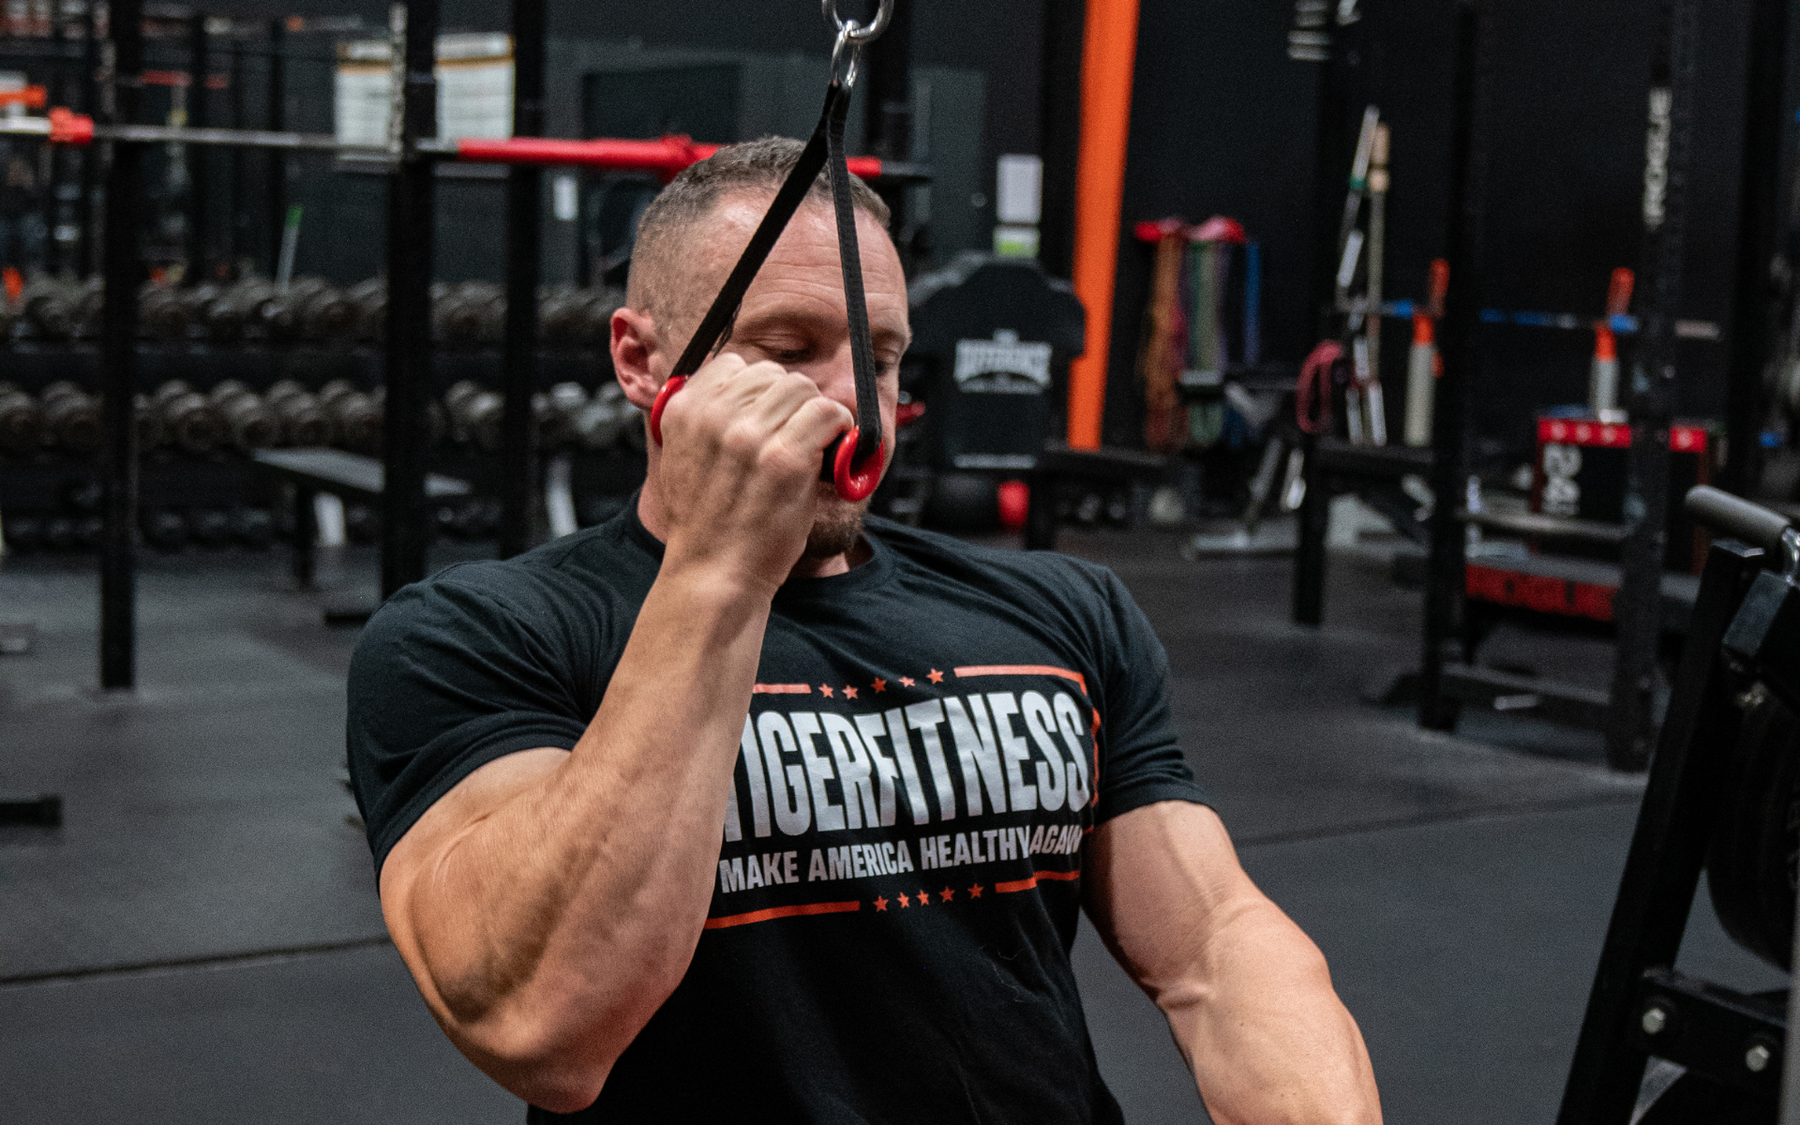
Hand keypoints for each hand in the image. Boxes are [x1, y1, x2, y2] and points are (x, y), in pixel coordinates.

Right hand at [651, 352, 852, 594]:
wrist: (713, 574)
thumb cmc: (706, 524)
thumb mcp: (681, 459)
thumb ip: (702, 420)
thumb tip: (736, 388)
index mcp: (683, 410)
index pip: (735, 365)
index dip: (758, 391)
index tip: (766, 419)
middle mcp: (714, 416)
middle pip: (773, 373)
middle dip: (789, 403)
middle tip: (792, 437)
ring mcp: (750, 436)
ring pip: (803, 388)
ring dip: (814, 414)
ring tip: (811, 445)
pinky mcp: (786, 458)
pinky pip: (828, 412)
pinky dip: (839, 426)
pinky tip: (832, 449)